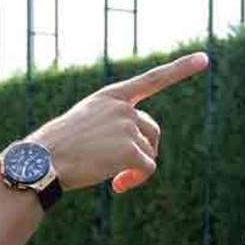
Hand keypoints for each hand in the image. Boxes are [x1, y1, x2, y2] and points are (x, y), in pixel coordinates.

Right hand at [27, 52, 208, 193]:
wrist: (41, 162)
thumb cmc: (55, 147)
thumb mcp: (83, 124)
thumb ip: (112, 125)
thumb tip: (138, 153)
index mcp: (110, 96)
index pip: (152, 79)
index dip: (180, 69)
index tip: (203, 58)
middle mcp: (122, 107)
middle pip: (151, 130)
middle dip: (142, 150)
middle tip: (121, 170)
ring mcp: (127, 127)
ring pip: (148, 152)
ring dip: (135, 168)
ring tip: (112, 178)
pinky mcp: (130, 150)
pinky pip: (147, 168)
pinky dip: (136, 180)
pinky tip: (117, 186)